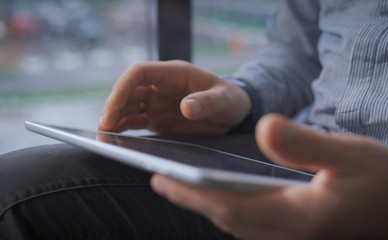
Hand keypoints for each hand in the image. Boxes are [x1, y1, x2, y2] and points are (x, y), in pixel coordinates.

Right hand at [98, 60, 250, 133]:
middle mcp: (160, 87)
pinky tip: (114, 138)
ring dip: (114, 119)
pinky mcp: (158, 120)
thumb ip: (207, 102)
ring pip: (127, 107)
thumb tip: (187, 107)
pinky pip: (135, 122)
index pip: (139, 73)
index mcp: (173, 74)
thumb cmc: (231, 99)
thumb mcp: (224, 99)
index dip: (123, 86)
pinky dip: (123, 129)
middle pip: (127, 91)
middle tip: (104, 127)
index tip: (114, 104)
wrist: (234, 112)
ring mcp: (157, 104)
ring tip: (104, 136)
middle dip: (113, 107)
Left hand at [151, 114, 387, 239]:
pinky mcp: (304, 239)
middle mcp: (293, 235)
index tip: (161, 177)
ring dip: (209, 208)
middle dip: (191, 200)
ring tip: (185, 188)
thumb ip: (304, 144)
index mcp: (301, 215)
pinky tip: (226, 200)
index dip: (192, 192)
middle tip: (161, 180)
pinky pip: (256, 229)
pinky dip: (233, 213)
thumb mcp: (351, 155)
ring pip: (239, 227)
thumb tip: (263, 127)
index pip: (231, 205)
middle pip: (228, 219)